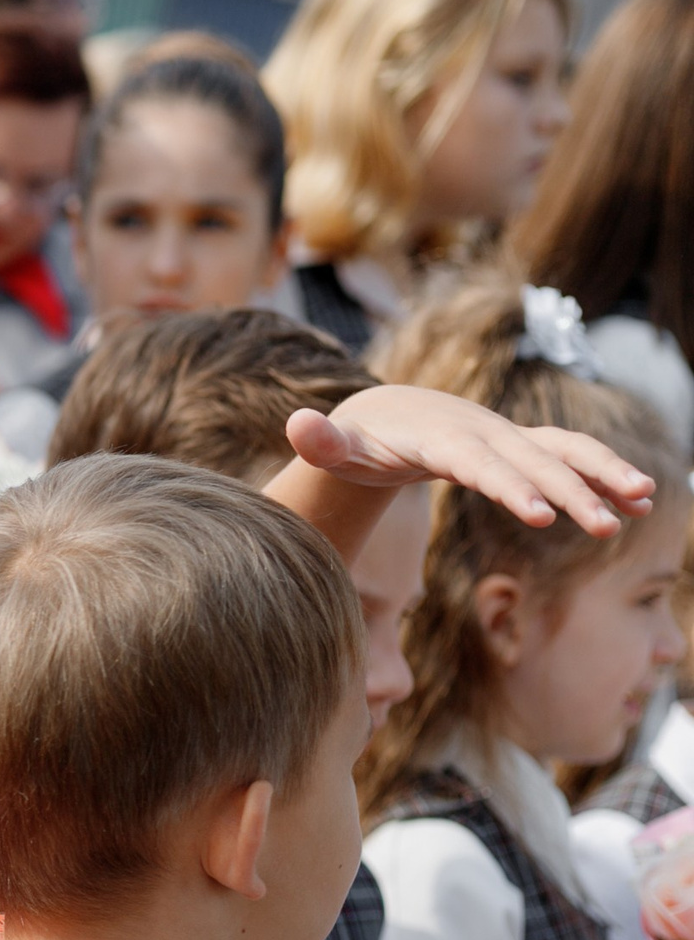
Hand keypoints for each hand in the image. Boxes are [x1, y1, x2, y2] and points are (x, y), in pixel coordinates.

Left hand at [288, 385, 653, 537]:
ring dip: (602, 473)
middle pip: (529, 463)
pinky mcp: (520, 446)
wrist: (389, 412)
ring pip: (561, 452)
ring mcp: (506, 437)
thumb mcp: (336, 445)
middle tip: (605, 526)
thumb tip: (296, 424)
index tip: (540, 513)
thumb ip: (320, 441)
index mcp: (438, 439)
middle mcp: (481, 433)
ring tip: (643, 500)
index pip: (477, 464)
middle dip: (569, 492)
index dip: (508, 486)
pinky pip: (568, 455)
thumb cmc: (360, 440)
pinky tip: (640, 500)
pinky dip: (602, 471)